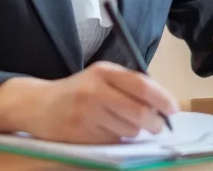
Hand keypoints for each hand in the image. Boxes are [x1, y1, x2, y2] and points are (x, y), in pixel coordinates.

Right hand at [29, 62, 178, 143]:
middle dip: (155, 123)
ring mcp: (89, 114)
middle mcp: (96, 91)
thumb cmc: (78, 90)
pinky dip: (118, 138)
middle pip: (139, 112)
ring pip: (129, 130)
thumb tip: (162, 104)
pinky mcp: (84, 134)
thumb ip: (128, 85)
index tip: (173, 109)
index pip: (142, 85)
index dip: (162, 99)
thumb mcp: (100, 77)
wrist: (39, 105)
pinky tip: (106, 129)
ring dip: (135, 131)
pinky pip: (115, 140)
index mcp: (104, 71)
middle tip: (157, 126)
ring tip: (123, 123)